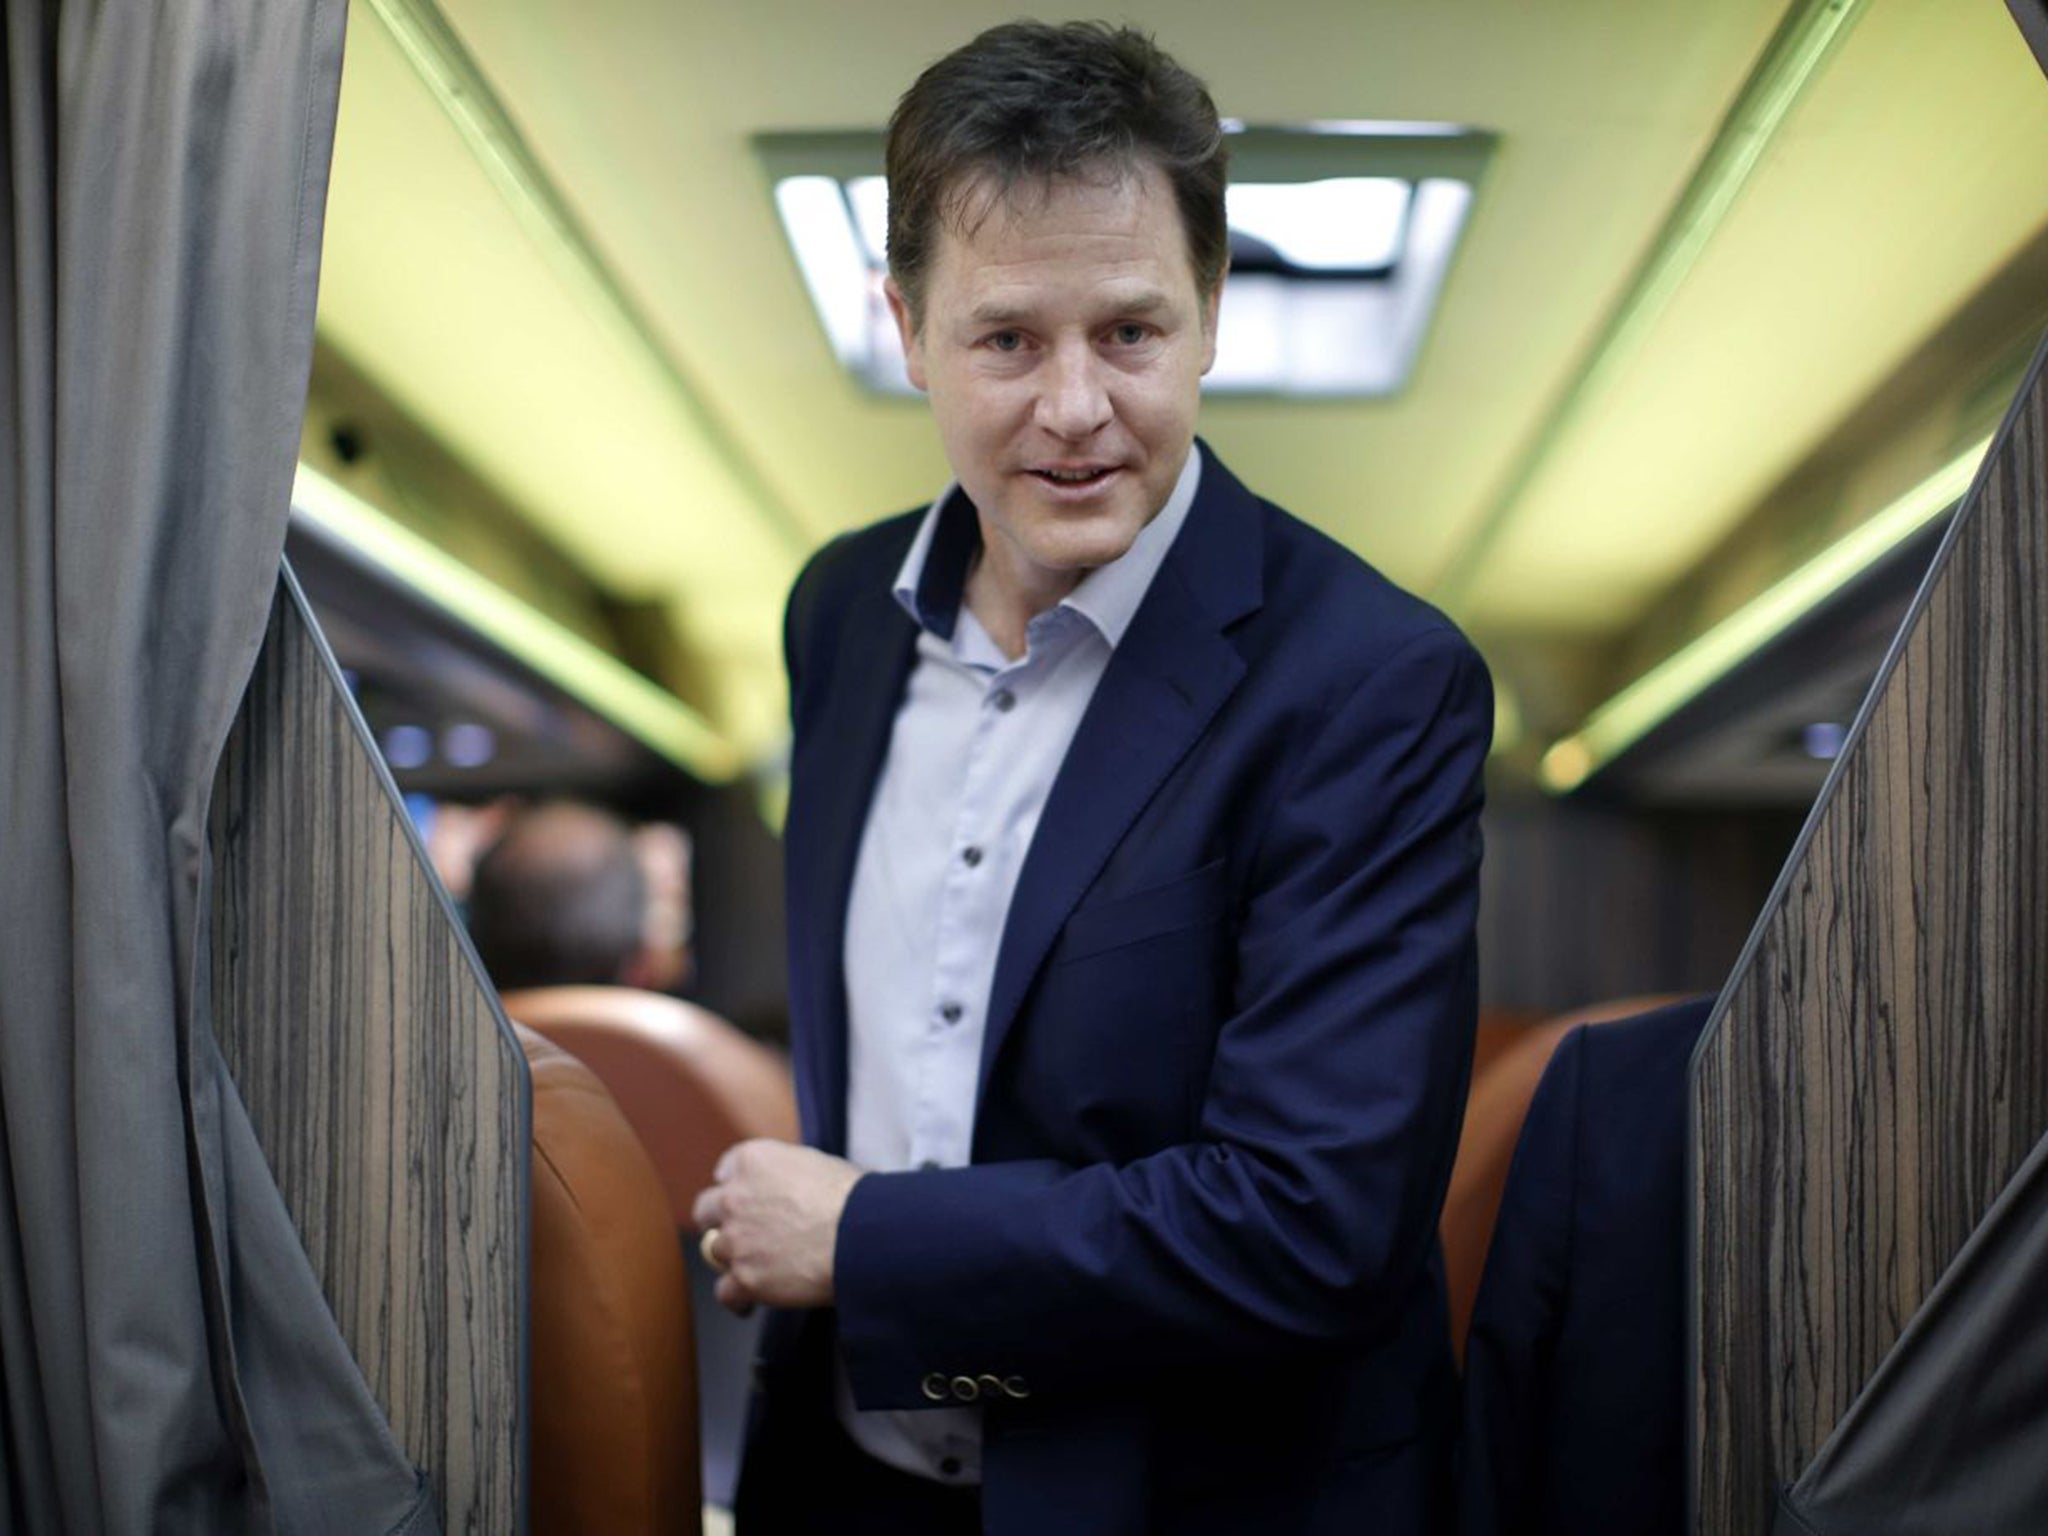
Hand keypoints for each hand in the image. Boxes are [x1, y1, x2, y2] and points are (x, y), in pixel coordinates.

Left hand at [691, 1140, 862, 1314]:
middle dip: (720, 1220)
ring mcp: (736, 1239)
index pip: (726, 1169)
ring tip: (756, 1267)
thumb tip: (783, 1189)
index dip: (737, 1185)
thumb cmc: (852, 1198)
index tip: (746, 1196)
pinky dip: (737, 1298)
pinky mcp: (745, 1278)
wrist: (861, 1235)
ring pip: (714, 1251)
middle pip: (707, 1209)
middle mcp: (735, 1196)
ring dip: (733, 1258)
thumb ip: (784, 1173)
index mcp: (754, 1160)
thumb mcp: (815, 1163)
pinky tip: (748, 1303)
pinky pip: (725, 1292)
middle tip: (741, 1230)